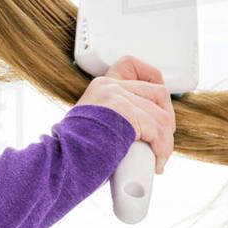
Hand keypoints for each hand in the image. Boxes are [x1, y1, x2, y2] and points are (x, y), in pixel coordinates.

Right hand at [73, 55, 175, 174]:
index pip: (131, 64)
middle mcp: (109, 87)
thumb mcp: (91, 123)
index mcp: (101, 86)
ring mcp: (117, 98)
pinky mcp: (125, 114)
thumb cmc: (73, 152)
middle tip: (161, 142)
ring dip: (166, 141)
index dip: (152, 76)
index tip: (157, 100)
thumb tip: (138, 130)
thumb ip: (111, 117)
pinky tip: (157, 163)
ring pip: (161, 115)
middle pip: (157, 93)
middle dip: (166, 119)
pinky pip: (158, 131)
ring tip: (158, 158)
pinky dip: (163, 149)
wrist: (60, 163)